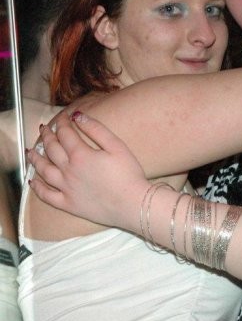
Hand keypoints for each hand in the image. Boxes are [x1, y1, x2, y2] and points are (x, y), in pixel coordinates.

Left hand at [27, 110, 148, 228]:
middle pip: (52, 149)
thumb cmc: (128, 174)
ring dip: (35, 158)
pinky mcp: (68, 204)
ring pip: (43, 170)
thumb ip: (96, 130)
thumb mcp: (117, 146)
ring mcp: (66, 188)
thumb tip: (78, 117)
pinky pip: (47, 195)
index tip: (62, 117)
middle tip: (44, 129)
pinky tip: (32, 181)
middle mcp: (68, 170)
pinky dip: (37, 187)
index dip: (62, 122)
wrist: (131, 204)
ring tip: (31, 151)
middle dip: (47, 136)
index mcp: (81, 155)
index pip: (65, 134)